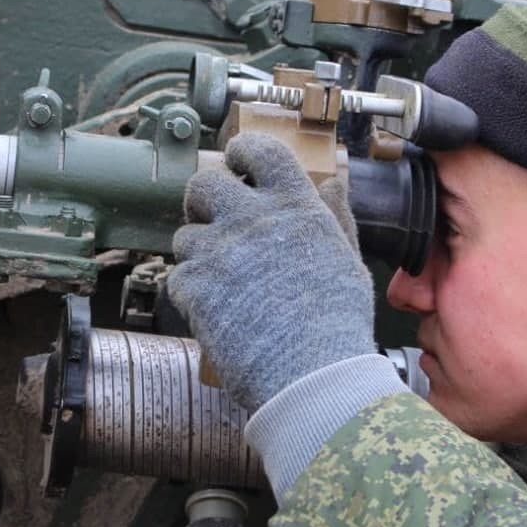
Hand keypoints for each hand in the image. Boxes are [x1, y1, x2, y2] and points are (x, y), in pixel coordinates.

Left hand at [168, 132, 375, 412]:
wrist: (313, 376)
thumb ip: (334, 216)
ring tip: (224, 282)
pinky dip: (192, 293)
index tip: (238, 164)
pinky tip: (218, 312)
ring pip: (185, 234)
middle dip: (204, 201)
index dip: (242, 153)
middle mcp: (252, 220)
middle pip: (204, 183)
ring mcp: (219, 252)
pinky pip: (178, 278)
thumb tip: (333, 182)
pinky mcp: (194, 287)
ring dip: (199, 254)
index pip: (259, 151)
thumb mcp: (348, 259)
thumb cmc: (337, 324)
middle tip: (215, 222)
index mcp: (294, 207)